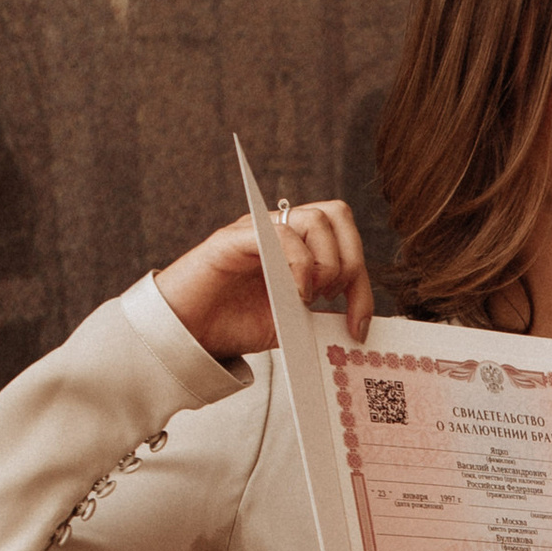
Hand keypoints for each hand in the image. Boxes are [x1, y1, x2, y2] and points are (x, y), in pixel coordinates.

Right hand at [155, 199, 373, 356]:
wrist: (188, 335)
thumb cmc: (234, 324)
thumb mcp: (292, 324)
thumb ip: (322, 315)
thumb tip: (359, 321)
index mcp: (298, 246)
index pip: (346, 239)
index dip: (363, 282)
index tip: (358, 325)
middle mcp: (280, 230)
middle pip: (337, 215)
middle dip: (349, 262)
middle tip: (332, 301)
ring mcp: (257, 230)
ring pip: (314, 219)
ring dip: (325, 263)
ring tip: (309, 297)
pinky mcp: (234, 238)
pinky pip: (278, 233)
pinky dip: (298, 264)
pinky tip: (295, 294)